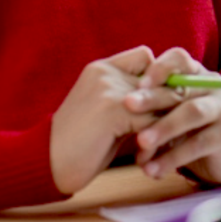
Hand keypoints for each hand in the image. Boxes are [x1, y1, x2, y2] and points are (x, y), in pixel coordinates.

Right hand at [49, 45, 161, 194]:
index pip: (145, 57)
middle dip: (170, 102)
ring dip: (167, 121)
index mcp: (101, 69)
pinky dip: (156, 139)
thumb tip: (171, 96)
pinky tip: (147, 155)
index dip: (157, 79)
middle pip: (159, 77)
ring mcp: (109, 89)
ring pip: (160, 98)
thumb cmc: (79, 144)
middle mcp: (106, 73)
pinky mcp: (113, 110)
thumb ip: (131, 99)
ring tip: (164, 141)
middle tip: (174, 125)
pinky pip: (153, 119)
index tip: (160, 103)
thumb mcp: (106, 112)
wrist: (46, 164)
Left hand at [124, 47, 220, 184]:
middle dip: (153, 97)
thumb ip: (150, 103)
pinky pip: (197, 144)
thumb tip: (117, 101)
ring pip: (192, 113)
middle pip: (182, 88)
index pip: (179, 59)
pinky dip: (172, 157)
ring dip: (164, 127)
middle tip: (127, 105)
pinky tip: (151, 170)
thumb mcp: (168, 111)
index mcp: (194, 74)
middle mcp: (211, 87)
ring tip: (140, 142)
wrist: (220, 156)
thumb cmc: (184, 128)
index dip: (159, 68)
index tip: (137, 83)